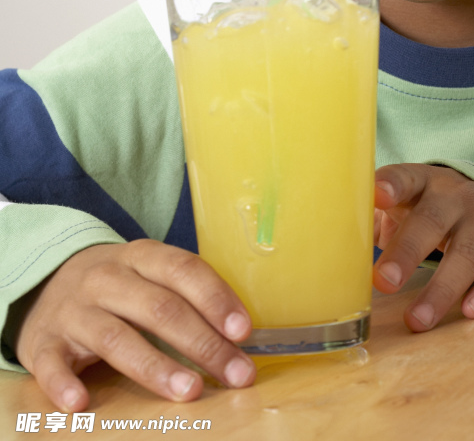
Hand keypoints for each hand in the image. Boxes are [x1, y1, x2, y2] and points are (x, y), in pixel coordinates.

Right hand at [14, 240, 255, 411]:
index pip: (183, 271)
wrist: (47, 281)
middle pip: (159, 308)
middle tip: (235, 374)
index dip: (215, 299)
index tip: (242, 331)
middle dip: (202, 343)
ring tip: (189, 391)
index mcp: (140, 257)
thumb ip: (185, 296)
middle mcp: (107, 278)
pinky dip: (64, 384)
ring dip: (155, 367)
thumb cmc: (117, 285)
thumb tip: (238, 334)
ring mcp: (73, 310)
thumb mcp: (149, 274)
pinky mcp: (43, 343)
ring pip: (116, 338)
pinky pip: (51, 365)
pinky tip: (82, 405)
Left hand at [373, 163, 473, 330]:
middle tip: (383, 281)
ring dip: (443, 287)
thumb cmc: (429, 206)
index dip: (392, 185)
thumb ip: (371, 216)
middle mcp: (457, 194)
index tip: (377, 195)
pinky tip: (471, 312)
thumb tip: (323, 242)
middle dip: (408, 251)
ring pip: (469, 249)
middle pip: (434, 219)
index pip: (406, 178)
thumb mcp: (404, 203)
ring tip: (417, 320)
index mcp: (423, 181)